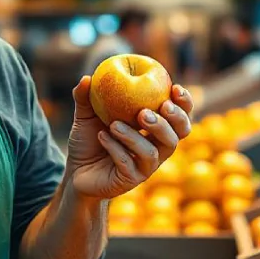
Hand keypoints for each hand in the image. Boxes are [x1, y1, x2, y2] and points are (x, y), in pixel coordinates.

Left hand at [65, 78, 193, 198]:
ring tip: (114, 125)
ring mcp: (144, 167)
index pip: (179, 117)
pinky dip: (115, 148)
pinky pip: (128, 164)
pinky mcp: (129, 180)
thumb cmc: (88, 140)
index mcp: (154, 129)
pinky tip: (102, 137)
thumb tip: (86, 78)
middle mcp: (155, 148)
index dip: (184, 103)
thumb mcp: (86, 115)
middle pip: (177, 136)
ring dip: (134, 137)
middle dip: (170, 121)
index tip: (175, 88)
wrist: (75, 171)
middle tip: (147, 111)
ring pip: (152, 153)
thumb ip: (87, 97)